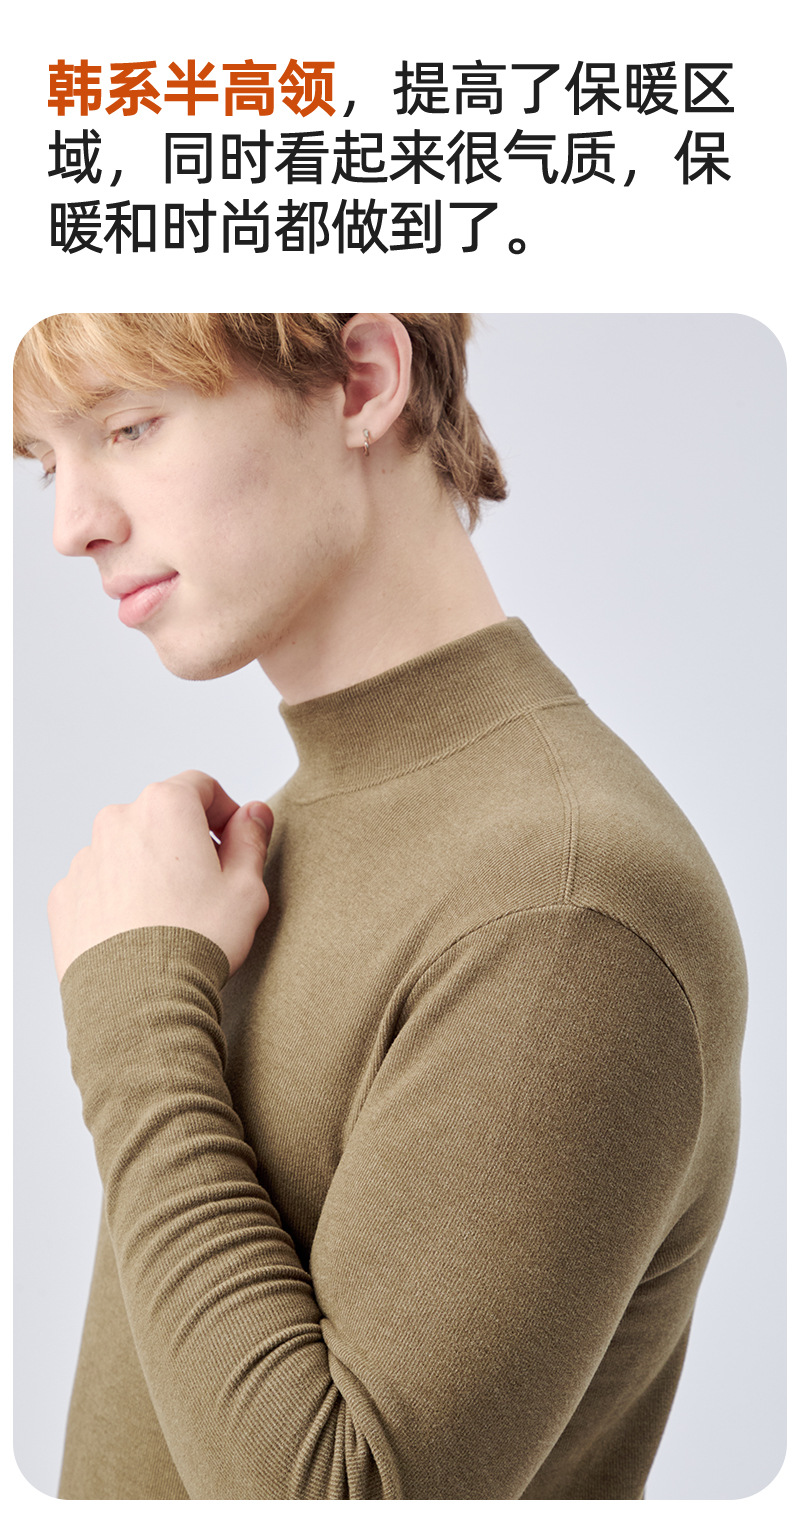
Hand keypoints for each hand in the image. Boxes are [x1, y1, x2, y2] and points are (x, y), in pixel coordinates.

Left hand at [48, 771, 272, 982]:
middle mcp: (117, 821)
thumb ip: (251, 840)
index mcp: (165, 807)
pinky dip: (119, 897)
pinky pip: (99, 885)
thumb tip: (254, 813)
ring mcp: (85, 859)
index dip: (226, 812)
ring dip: (149, 868)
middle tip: (208, 886)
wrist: (138, 1000)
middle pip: (161, 817)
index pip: (202, 787)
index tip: (236, 844)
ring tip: (170, 916)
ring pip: (127, 851)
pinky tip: (140, 932)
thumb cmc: (196, 941)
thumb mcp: (245, 887)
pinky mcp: (65, 896)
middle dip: (186, 841)